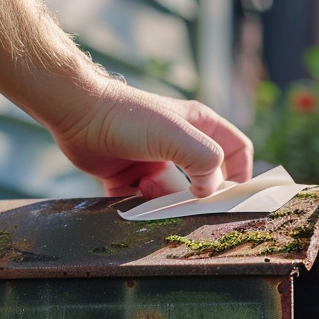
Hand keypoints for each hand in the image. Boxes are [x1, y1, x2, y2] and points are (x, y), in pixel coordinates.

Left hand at [47, 80, 253, 198]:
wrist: (78, 114)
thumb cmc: (129, 118)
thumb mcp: (177, 135)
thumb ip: (205, 161)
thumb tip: (208, 191)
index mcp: (200, 127)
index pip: (237, 150)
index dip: (241, 174)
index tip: (232, 197)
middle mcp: (181, 144)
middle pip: (205, 182)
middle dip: (194, 195)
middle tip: (183, 200)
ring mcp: (157, 162)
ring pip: (174, 196)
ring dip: (161, 198)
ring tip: (144, 186)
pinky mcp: (133, 177)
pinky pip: (146, 202)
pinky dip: (138, 204)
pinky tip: (128, 191)